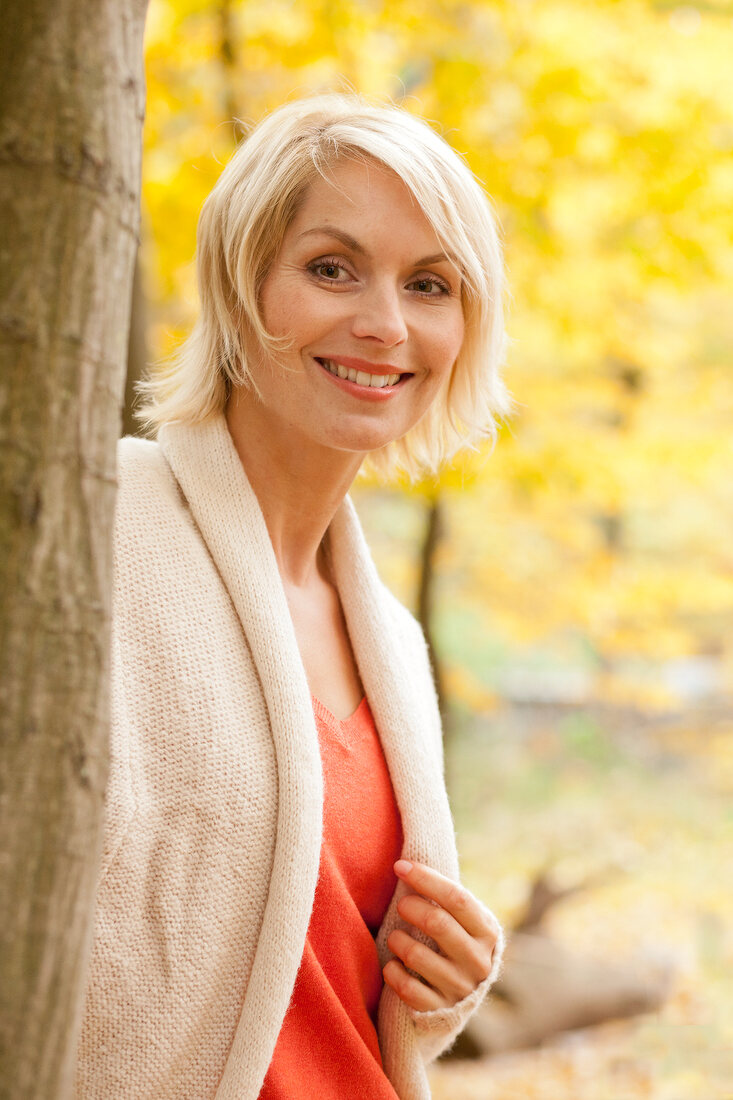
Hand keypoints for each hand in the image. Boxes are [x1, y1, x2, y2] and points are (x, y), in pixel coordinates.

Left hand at [382, 859, 500, 1011]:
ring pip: (417, 955)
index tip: (400, 866)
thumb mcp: (464, 922)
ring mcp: (460, 988)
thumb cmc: (456, 944)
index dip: (426, 878)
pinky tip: (393, 965)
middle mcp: (478, 961)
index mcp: (487, 932)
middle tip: (400, 905)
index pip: (457, 898)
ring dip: (397, 940)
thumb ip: (447, 899)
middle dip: (411, 907)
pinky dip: (393, 971)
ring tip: (395, 937)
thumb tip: (409, 862)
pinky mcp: (440, 1011)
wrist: (462, 1000)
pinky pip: (407, 987)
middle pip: (437, 923)